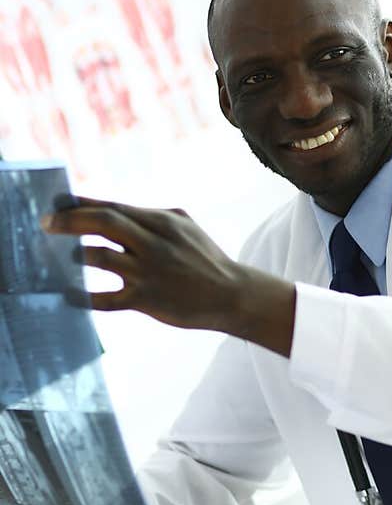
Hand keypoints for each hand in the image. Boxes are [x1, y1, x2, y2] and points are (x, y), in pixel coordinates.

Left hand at [41, 198, 296, 353]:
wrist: (232, 295)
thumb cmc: (205, 258)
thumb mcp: (184, 226)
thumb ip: (149, 217)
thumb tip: (111, 211)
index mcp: (161, 221)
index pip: (113, 207)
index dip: (81, 204)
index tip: (57, 203)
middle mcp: (154, 244)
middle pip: (104, 223)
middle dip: (70, 221)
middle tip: (46, 224)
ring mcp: (149, 273)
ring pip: (100, 257)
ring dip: (76, 255)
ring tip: (61, 258)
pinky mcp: (147, 301)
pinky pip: (106, 299)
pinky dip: (83, 297)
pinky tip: (69, 295)